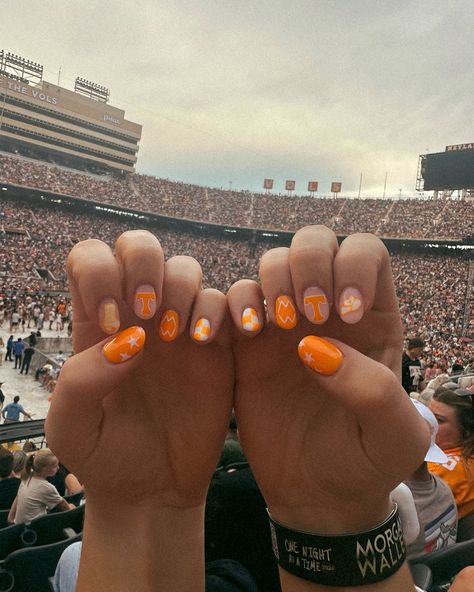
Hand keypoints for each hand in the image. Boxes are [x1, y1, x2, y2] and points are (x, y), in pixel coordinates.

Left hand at [46, 230, 233, 507]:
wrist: (154, 489)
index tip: (110, 321)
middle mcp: (138, 315)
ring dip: (181, 290)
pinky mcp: (217, 344)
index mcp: (96, 324)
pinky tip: (207, 342)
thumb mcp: (70, 428)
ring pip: (185, 268)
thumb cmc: (105, 457)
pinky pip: (227, 301)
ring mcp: (179, 325)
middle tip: (145, 310)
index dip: (99, 272)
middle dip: (144, 264)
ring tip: (178, 336)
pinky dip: (222, 309)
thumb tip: (127, 340)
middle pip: (139, 246)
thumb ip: (80, 380)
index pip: (90, 259)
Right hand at [227, 226, 429, 533]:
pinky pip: (231, 300)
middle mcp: (326, 310)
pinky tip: (240, 335)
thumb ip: (373, 390)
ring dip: (270, 282)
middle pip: (314, 243)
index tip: (343, 312)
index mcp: (372, 318)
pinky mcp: (246, 344)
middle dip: (306, 263)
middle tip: (305, 312)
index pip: (366, 254)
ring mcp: (284, 323)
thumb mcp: (395, 437)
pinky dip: (230, 306)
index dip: (353, 266)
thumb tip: (317, 348)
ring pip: (271, 263)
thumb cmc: (366, 462)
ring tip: (273, 326)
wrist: (317, 494)